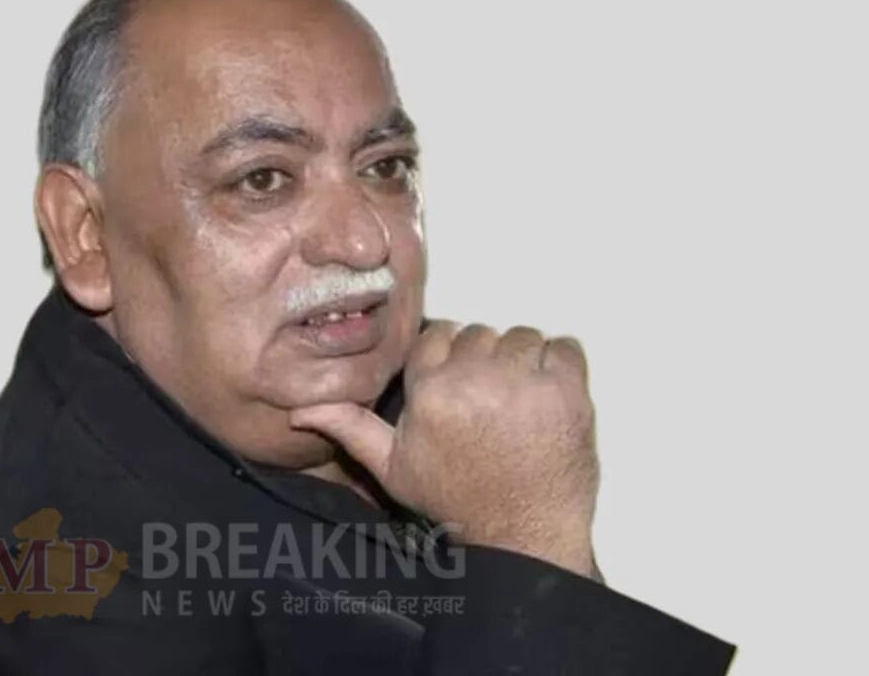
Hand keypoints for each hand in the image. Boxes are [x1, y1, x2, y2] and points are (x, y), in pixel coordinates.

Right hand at [289, 322, 600, 577]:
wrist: (521, 535)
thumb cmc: (456, 502)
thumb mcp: (393, 467)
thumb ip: (351, 428)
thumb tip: (301, 409)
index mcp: (431, 392)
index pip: (440, 335)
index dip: (451, 358)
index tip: (460, 381)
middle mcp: (476, 379)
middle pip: (481, 334)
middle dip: (485, 361)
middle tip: (490, 398)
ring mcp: (526, 383)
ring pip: (522, 336)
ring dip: (523, 361)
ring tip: (519, 400)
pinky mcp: (567, 392)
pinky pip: (566, 347)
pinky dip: (560, 364)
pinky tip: (547, 396)